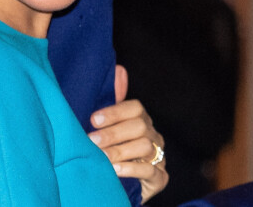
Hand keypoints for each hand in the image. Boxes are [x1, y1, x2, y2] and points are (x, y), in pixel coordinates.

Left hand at [88, 65, 168, 202]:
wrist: (118, 183)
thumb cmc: (111, 148)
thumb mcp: (107, 124)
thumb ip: (113, 99)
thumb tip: (119, 69)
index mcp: (140, 119)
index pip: (135, 108)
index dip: (114, 112)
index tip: (93, 119)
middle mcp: (152, 134)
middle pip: (139, 126)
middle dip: (113, 133)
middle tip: (92, 141)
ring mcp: (159, 156)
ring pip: (144, 146)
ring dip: (119, 151)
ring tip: (101, 157)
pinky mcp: (160, 177)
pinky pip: (150, 171)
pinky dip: (131, 169)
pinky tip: (114, 170)